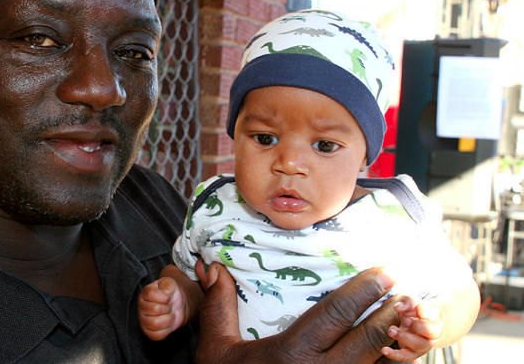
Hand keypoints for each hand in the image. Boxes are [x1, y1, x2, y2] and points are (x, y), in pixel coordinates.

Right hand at [138, 277, 186, 340]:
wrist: (176, 306)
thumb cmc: (170, 294)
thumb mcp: (170, 284)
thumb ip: (168, 285)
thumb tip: (165, 296)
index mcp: (144, 294)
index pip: (152, 294)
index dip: (165, 297)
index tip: (168, 297)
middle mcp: (141, 307)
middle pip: (155, 309)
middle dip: (168, 308)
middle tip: (169, 307)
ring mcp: (143, 321)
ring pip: (156, 323)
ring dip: (168, 319)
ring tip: (169, 315)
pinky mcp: (148, 333)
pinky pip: (157, 335)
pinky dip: (166, 330)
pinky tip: (167, 324)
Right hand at [195, 261, 402, 363]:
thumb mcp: (217, 350)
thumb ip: (218, 307)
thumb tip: (212, 267)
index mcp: (292, 355)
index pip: (337, 314)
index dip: (365, 291)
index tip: (384, 271)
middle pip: (370, 339)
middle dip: (393, 312)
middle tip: (407, 292)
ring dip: (401, 341)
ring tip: (410, 321)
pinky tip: (396, 353)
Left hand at [381, 296, 442, 361]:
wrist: (422, 325)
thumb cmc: (415, 311)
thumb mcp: (412, 302)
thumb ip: (407, 302)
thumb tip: (398, 307)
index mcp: (433, 317)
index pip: (432, 314)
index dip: (425, 311)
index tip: (418, 308)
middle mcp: (432, 333)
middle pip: (429, 332)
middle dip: (417, 326)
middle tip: (405, 320)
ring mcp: (424, 344)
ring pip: (418, 346)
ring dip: (404, 338)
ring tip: (391, 330)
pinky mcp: (413, 352)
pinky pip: (406, 356)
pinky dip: (397, 356)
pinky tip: (385, 351)